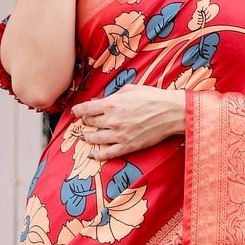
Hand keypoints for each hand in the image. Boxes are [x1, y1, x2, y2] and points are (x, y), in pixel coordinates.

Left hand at [70, 85, 187, 158]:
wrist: (170, 113)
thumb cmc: (152, 97)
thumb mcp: (130, 89)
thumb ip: (112, 95)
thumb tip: (99, 101)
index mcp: (112, 104)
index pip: (86, 108)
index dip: (77, 111)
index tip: (75, 112)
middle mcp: (112, 120)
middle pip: (90, 123)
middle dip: (86, 122)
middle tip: (85, 122)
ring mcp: (119, 135)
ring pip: (95, 138)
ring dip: (88, 137)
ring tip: (85, 137)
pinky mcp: (127, 146)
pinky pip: (108, 153)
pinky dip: (98, 155)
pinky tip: (92, 155)